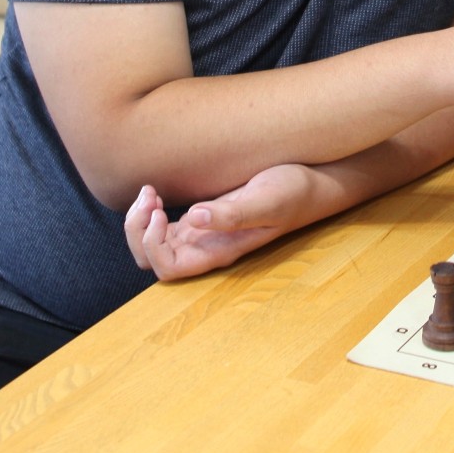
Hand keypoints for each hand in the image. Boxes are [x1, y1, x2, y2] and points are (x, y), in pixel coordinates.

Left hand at [122, 166, 321, 280]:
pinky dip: (152, 214)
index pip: (168, 269)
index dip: (153, 245)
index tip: (161, 211)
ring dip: (142, 223)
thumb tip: (193, 218)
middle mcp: (207, 248)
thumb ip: (233, 214)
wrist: (315, 183)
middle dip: (138, 233)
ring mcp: (205, 234)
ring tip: (151, 192)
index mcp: (219, 251)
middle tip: (150, 196)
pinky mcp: (206, 218)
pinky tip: (159, 193)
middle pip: (153, 261)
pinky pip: (165, 229)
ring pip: (155, 246)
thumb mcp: (267, 199)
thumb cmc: (294, 191)